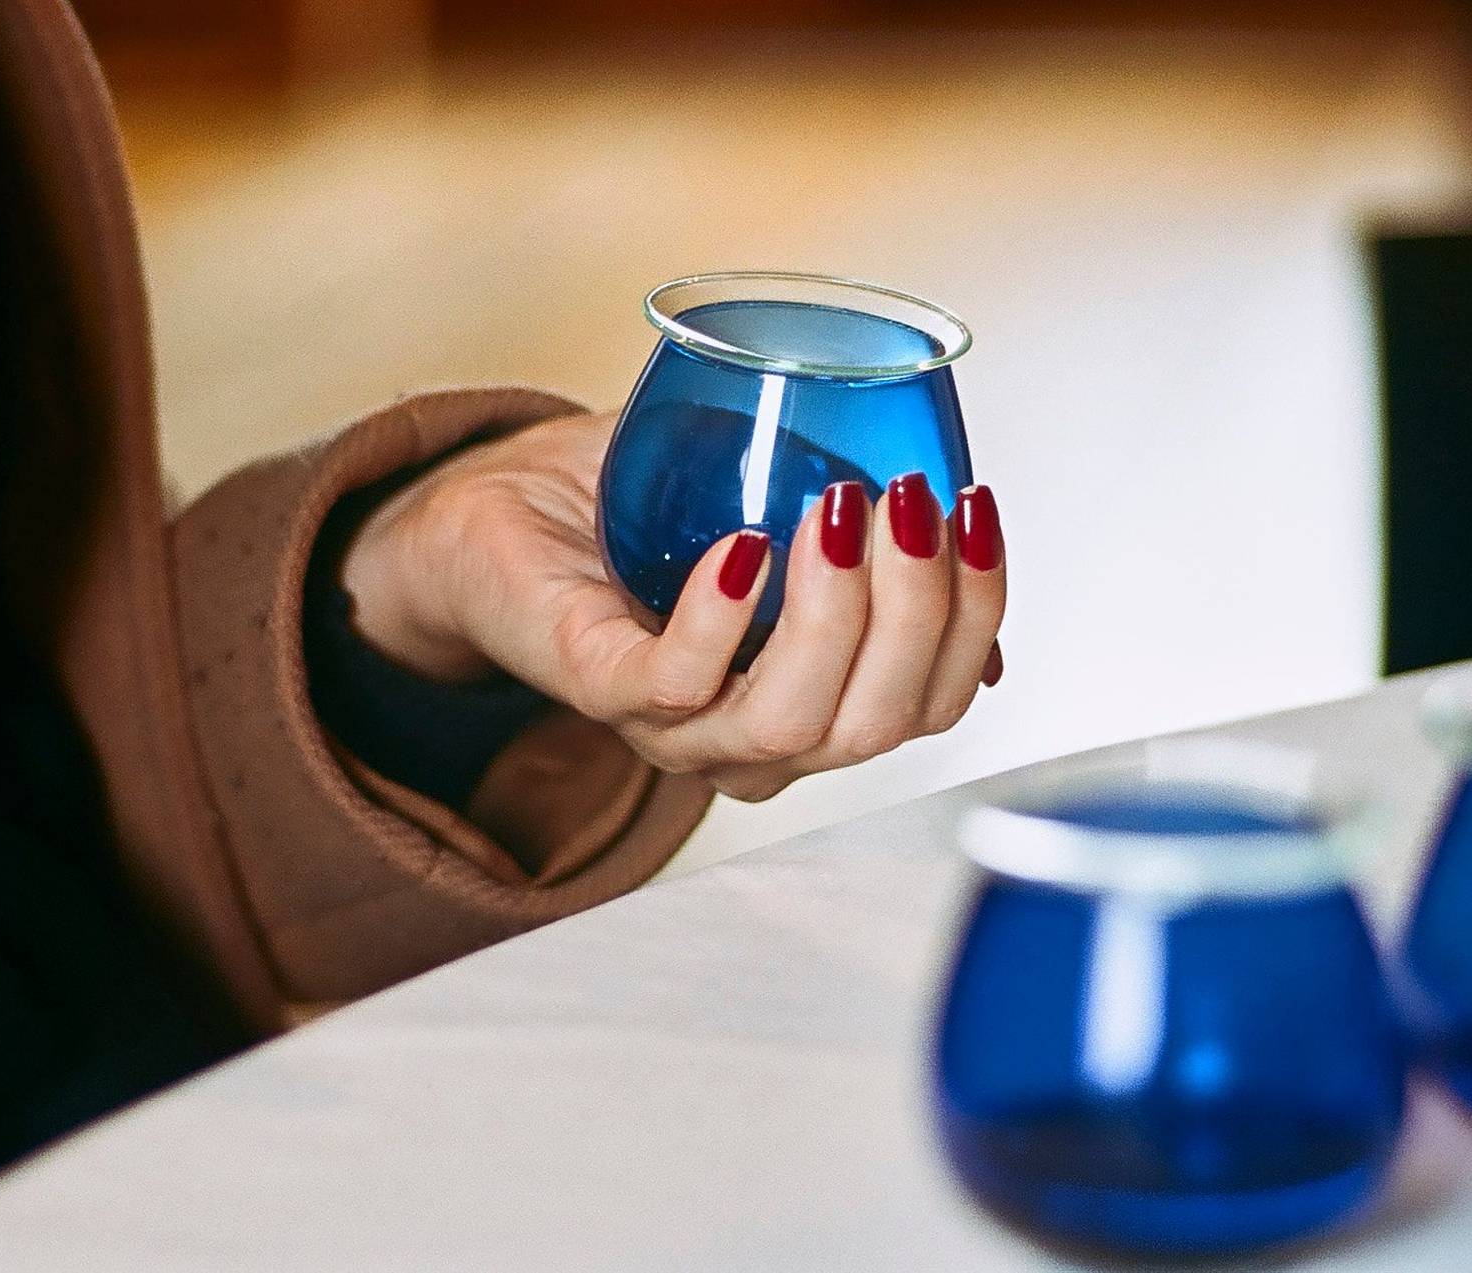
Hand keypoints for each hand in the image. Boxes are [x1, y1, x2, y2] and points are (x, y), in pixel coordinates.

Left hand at [339, 412, 1006, 801]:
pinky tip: (744, 548)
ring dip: (835, 614)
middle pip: (877, 724)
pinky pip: (674, 687)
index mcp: (810, 699)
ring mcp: (670, 725)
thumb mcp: (774, 494)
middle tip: (908, 499)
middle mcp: (749, 739)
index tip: (974, 509)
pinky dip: (720, 620)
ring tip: (838, 507)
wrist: (498, 504)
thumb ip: (858, 520)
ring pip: (790, 722)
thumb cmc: (638, 502)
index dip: (974, 616)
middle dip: (917, 611)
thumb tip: (957, 535)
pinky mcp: (594, 684)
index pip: (927, 703)